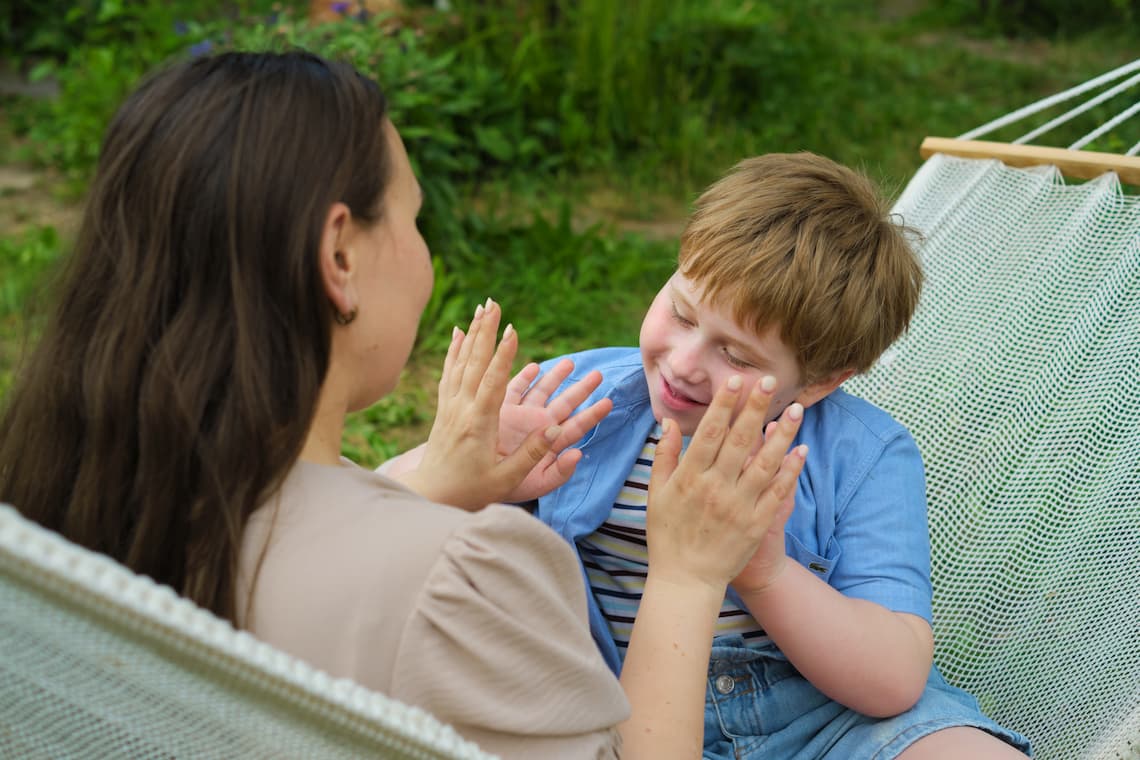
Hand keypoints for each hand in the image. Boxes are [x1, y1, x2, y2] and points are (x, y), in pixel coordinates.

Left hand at [396, 299, 560, 509]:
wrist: (432, 494)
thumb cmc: (472, 490)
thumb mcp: (506, 479)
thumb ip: (532, 454)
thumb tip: (556, 429)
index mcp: (478, 424)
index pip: (492, 383)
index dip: (502, 355)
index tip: (511, 329)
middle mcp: (461, 409)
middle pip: (474, 363)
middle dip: (485, 331)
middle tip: (494, 304)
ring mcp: (450, 406)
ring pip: (461, 362)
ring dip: (472, 333)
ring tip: (481, 308)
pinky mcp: (444, 408)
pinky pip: (449, 372)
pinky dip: (454, 349)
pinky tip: (457, 332)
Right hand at [495, 359, 613, 502]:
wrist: (476, 482)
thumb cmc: (509, 488)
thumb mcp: (538, 485)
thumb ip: (560, 473)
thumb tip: (579, 454)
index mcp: (551, 444)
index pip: (576, 426)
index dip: (593, 414)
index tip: (609, 402)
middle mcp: (539, 426)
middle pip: (565, 403)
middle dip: (581, 389)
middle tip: (598, 374)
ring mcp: (521, 416)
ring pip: (543, 391)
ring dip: (556, 377)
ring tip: (571, 363)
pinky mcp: (502, 410)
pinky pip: (515, 389)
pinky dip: (525, 378)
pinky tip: (535, 367)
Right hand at [646, 375, 806, 592]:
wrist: (686, 580)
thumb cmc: (667, 535)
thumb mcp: (656, 494)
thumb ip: (664, 456)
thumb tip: (667, 423)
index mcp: (689, 477)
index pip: (710, 432)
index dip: (724, 404)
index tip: (735, 380)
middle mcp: (715, 488)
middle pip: (740, 440)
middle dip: (754, 407)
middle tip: (768, 380)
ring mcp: (739, 506)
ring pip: (765, 462)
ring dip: (782, 434)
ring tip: (795, 409)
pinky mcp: (756, 523)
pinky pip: (777, 492)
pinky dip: (790, 470)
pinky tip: (801, 450)